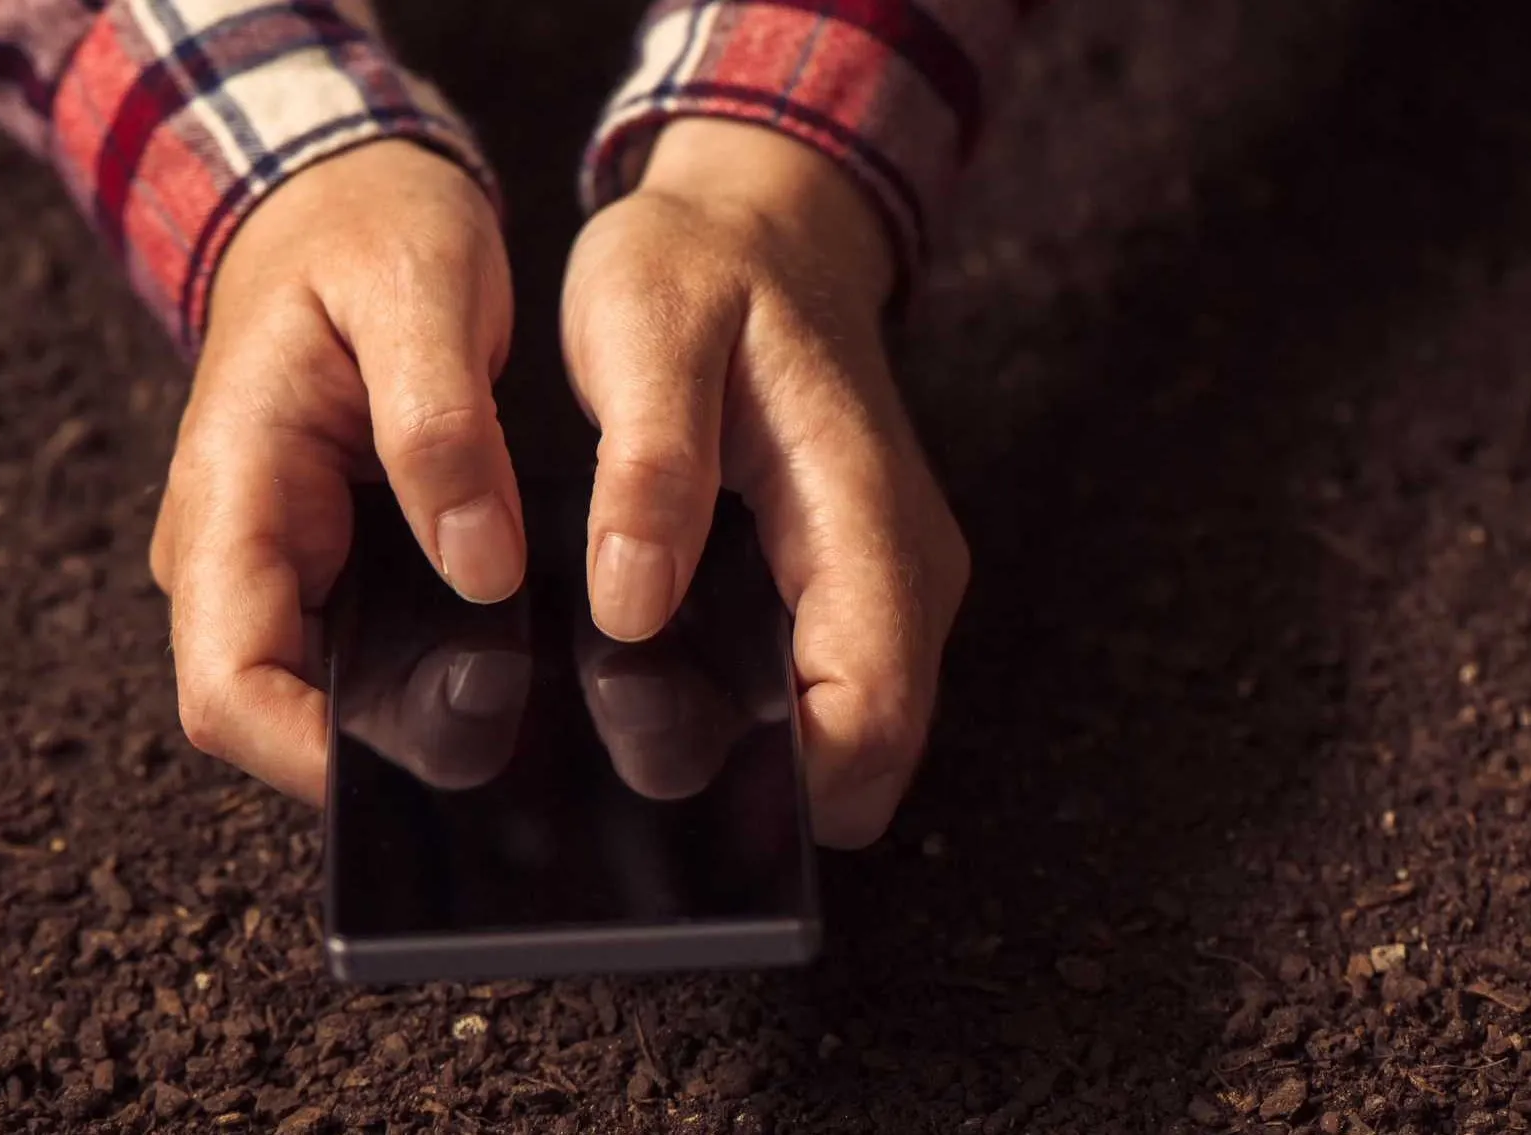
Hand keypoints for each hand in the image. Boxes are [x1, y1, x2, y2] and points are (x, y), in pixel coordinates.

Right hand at [150, 141, 523, 802]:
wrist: (333, 196)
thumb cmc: (364, 228)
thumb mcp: (420, 288)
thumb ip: (440, 427)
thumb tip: (478, 567)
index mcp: (231, 490)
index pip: (229, 685)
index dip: (313, 757)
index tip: (428, 770)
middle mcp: (230, 548)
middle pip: (272, 712)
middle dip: (374, 752)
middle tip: (510, 744)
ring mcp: (270, 560)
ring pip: (314, 695)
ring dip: (399, 722)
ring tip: (521, 713)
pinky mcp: (316, 559)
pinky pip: (352, 651)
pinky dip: (415, 674)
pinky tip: (501, 667)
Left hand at [561, 119, 970, 847]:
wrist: (760, 222)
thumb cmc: (699, 266)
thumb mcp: (644, 325)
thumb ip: (649, 462)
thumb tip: (639, 607)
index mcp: (864, 514)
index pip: (873, 709)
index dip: (792, 786)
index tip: (676, 799)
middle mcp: (902, 567)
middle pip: (867, 744)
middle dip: (761, 787)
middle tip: (628, 760)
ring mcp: (885, 579)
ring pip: (849, 728)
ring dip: (757, 757)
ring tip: (630, 722)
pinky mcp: (853, 583)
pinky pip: (825, 687)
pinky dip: (758, 713)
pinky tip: (666, 688)